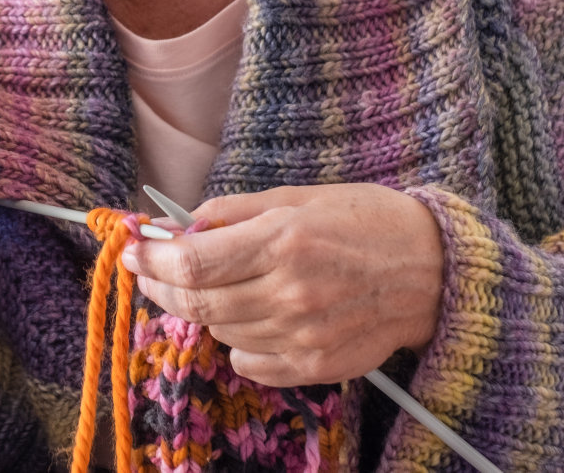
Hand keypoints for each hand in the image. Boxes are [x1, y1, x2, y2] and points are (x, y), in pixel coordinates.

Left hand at [121, 184, 444, 387]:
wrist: (432, 270)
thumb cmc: (364, 221)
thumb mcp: (295, 197)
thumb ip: (230, 212)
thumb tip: (175, 225)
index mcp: (284, 241)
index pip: (191, 262)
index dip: (150, 259)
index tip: (130, 251)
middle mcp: (291, 292)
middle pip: (196, 302)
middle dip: (160, 286)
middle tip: (149, 271)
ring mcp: (303, 335)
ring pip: (218, 330)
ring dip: (204, 308)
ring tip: (219, 285)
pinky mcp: (315, 366)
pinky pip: (248, 361)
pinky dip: (237, 339)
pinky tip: (253, 314)